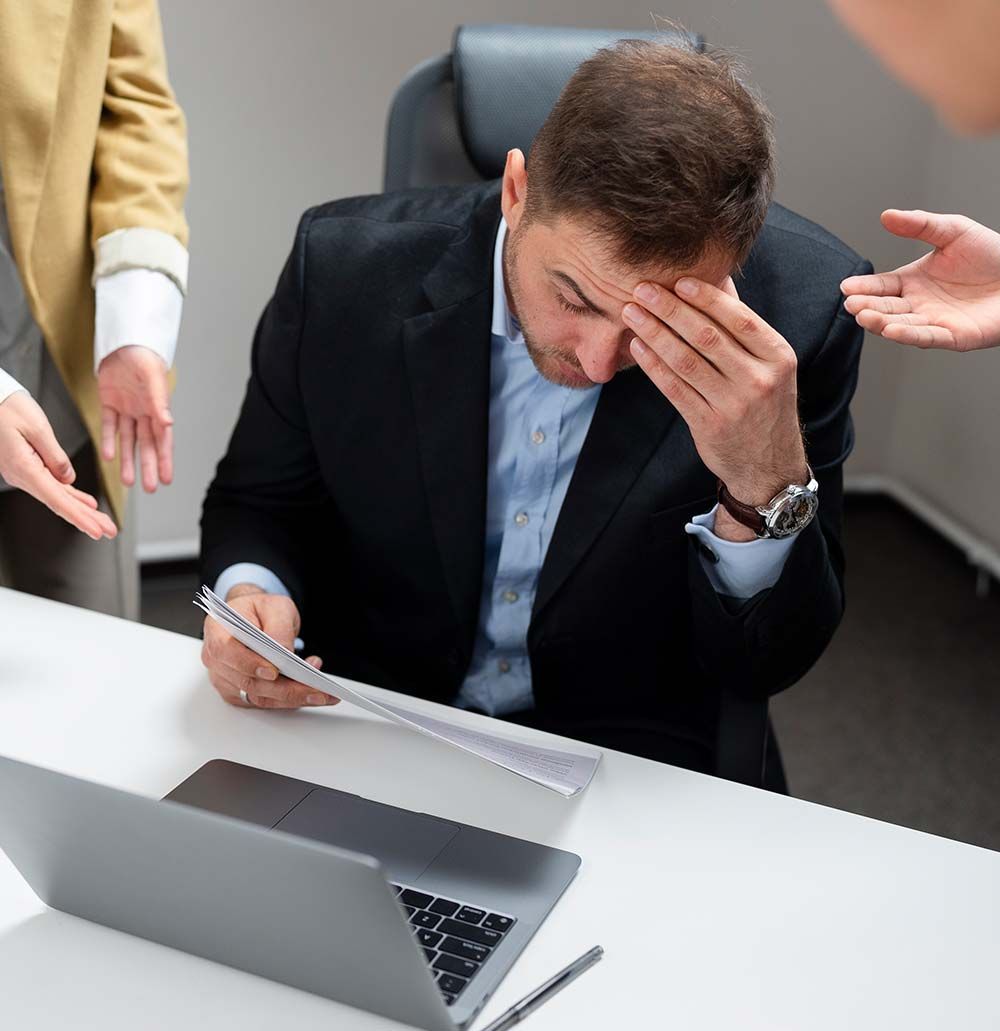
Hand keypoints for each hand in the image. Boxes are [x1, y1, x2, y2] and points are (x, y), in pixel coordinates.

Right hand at [0, 392, 116, 539]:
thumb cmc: (8, 408)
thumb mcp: (37, 428)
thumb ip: (56, 456)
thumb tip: (69, 479)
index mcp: (24, 468)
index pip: (58, 500)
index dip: (80, 517)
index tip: (97, 530)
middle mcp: (22, 476)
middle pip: (60, 503)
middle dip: (87, 519)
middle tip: (110, 530)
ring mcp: (24, 473)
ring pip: (58, 497)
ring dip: (81, 510)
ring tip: (103, 522)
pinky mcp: (27, 467)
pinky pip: (52, 486)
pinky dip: (70, 495)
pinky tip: (86, 504)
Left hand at [97, 345, 173, 491]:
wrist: (125, 341)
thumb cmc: (145, 358)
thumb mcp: (154, 379)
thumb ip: (160, 403)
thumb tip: (169, 424)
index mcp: (158, 409)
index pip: (163, 440)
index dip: (164, 460)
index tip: (166, 479)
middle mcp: (144, 413)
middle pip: (146, 445)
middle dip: (148, 467)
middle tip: (149, 488)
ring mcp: (127, 410)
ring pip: (128, 440)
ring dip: (128, 460)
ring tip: (128, 482)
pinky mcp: (110, 403)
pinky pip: (109, 426)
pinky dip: (108, 441)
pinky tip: (109, 457)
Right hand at [200, 583, 337, 709]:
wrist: (253, 618)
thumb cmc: (259, 610)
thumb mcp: (275, 606)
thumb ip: (278, 627)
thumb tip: (285, 652)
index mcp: (217, 631)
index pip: (226, 652)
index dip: (249, 664)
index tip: (274, 671)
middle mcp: (216, 659)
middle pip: (247, 682)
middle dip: (285, 689)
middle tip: (316, 689)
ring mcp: (226, 679)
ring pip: (258, 697)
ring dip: (292, 698)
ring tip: (321, 692)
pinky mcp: (239, 692)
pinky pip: (264, 702)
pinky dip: (289, 699)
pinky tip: (310, 690)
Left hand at [625, 277, 806, 541]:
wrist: (769, 465)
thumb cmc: (764, 404)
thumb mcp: (769, 365)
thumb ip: (743, 328)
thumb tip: (718, 280)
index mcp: (777, 356)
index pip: (738, 318)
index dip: (705, 297)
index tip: (677, 280)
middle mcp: (759, 379)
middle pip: (706, 336)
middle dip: (670, 310)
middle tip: (642, 290)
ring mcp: (733, 404)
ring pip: (686, 361)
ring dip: (654, 334)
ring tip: (632, 314)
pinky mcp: (709, 425)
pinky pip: (674, 389)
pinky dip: (653, 366)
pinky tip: (637, 348)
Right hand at [840, 210, 999, 350]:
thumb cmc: (993, 254)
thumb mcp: (953, 231)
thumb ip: (919, 224)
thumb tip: (887, 215)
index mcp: (914, 281)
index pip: (881, 286)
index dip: (863, 288)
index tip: (846, 287)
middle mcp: (919, 304)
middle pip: (885, 308)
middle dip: (866, 307)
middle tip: (851, 304)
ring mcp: (934, 322)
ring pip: (901, 325)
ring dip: (881, 322)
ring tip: (865, 316)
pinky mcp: (953, 337)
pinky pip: (927, 337)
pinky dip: (908, 334)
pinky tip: (892, 329)